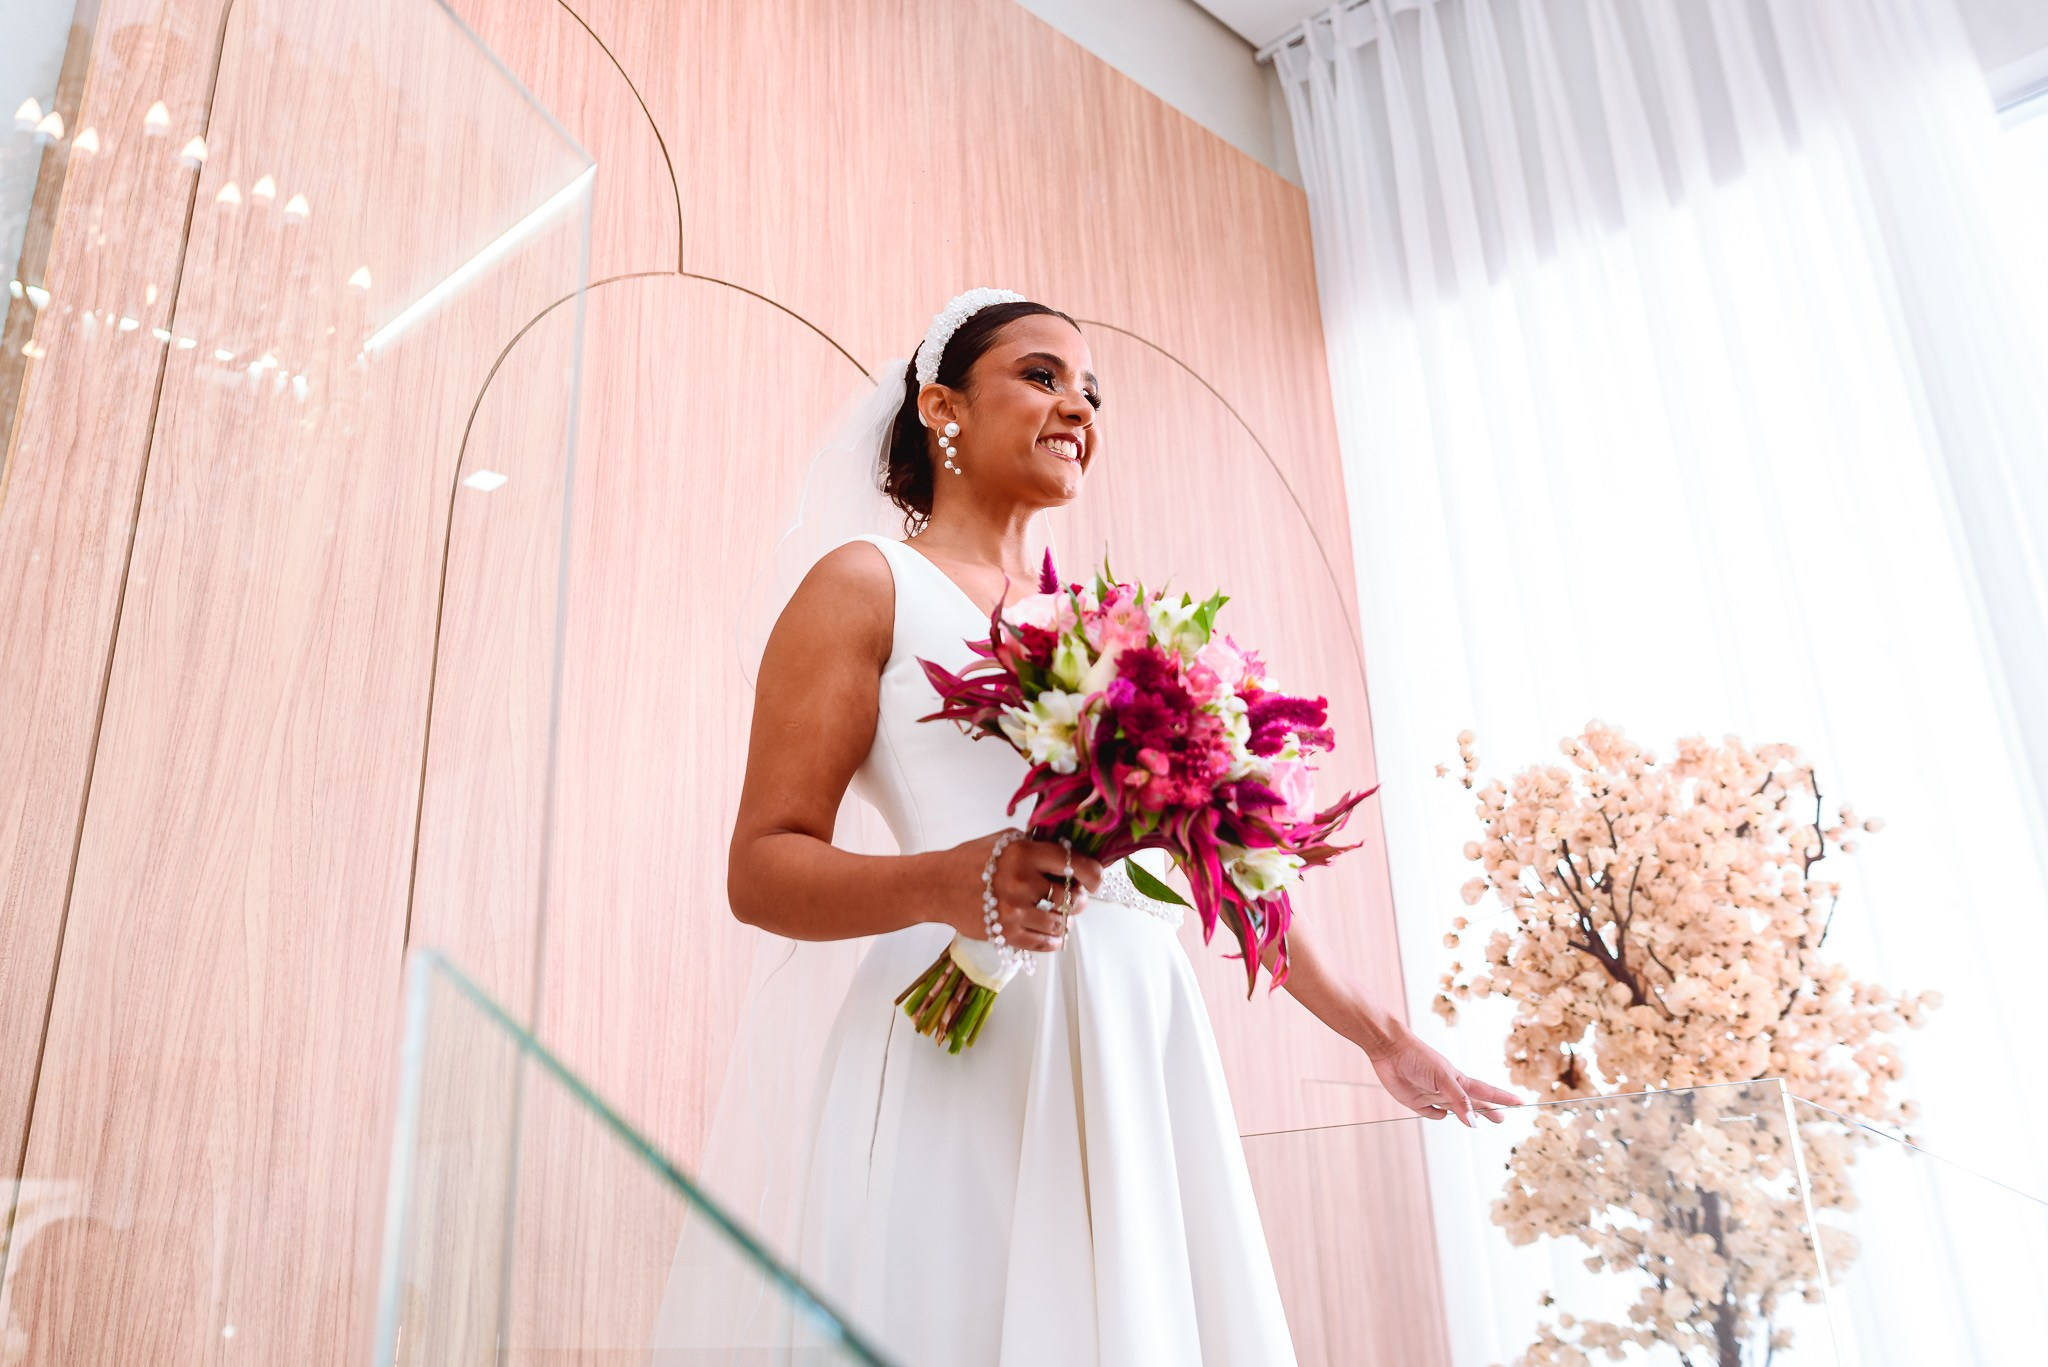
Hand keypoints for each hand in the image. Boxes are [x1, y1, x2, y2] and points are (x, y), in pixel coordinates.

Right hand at [948, 832, 1103, 952]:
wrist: (937, 886)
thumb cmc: (970, 860)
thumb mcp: (1004, 840)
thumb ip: (1035, 845)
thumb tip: (1069, 852)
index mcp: (1024, 853)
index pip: (1074, 863)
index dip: (1094, 873)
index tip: (1096, 879)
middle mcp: (1022, 882)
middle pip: (1072, 897)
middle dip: (1079, 899)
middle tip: (1075, 898)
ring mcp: (1015, 911)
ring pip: (1060, 922)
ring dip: (1065, 921)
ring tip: (1059, 915)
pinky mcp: (1006, 933)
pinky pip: (1043, 943)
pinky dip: (1053, 940)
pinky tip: (1053, 934)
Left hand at [1369, 1028, 1520, 1126]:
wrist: (1390, 1050)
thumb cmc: (1419, 1057)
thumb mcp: (1443, 1078)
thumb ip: (1459, 1101)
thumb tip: (1475, 1124)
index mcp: (1458, 1080)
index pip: (1486, 1092)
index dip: (1504, 1098)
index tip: (1522, 1102)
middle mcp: (1448, 1088)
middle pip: (1473, 1103)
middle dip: (1489, 1110)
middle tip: (1502, 1118)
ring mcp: (1432, 1095)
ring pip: (1455, 1109)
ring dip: (1468, 1115)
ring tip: (1479, 1120)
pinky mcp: (1416, 1101)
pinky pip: (1432, 1112)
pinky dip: (1438, 1115)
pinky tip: (1442, 1116)